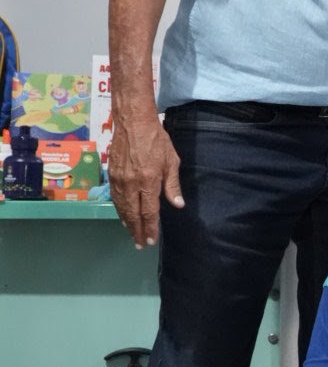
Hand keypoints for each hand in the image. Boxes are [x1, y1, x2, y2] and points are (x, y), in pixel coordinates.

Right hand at [108, 114, 183, 248]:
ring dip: (127, 222)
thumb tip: (178, 205)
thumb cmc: (156, 140)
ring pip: (121, 207)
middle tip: (140, 244)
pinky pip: (114, 197)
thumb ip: (172, 185)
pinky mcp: (111, 174)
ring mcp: (119, 179)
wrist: (133, 122)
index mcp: (148, 181)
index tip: (151, 240)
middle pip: (133, 214)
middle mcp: (131, 183)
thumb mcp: (171, 161)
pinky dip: (119, 209)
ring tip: (132, 233)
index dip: (150, 228)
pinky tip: (123, 216)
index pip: (149, 212)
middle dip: (137, 231)